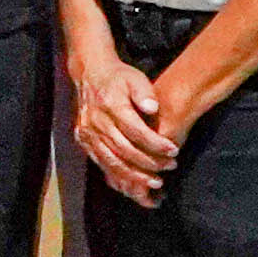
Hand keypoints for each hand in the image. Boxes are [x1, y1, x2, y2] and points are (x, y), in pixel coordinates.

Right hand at [69, 44, 177, 206]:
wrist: (90, 75)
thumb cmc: (118, 78)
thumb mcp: (135, 78)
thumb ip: (145, 92)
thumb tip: (152, 108)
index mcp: (111, 105)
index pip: (136, 131)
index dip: (156, 144)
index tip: (174, 151)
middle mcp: (97, 122)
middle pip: (125, 150)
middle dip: (150, 162)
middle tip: (170, 166)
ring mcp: (88, 133)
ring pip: (112, 161)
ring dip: (135, 176)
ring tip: (156, 182)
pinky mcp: (84, 141)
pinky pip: (101, 163)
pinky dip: (119, 175)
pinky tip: (135, 181)